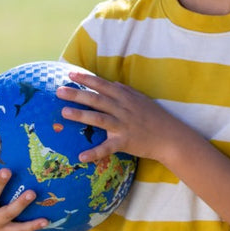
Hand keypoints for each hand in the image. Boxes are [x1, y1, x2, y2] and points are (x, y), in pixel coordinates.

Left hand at [56, 71, 182, 163]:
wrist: (171, 137)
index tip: (70, 74)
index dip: (86, 79)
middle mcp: (123, 109)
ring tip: (64, 112)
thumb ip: (126, 91)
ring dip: (81, 115)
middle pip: (97, 99)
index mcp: (126, 97)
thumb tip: (113, 83)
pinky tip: (81, 156)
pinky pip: (107, 148)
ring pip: (99, 119)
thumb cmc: (156, 117)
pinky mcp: (125, 142)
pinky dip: (94, 152)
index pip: (102, 85)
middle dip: (77, 94)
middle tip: (59, 91)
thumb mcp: (142, 99)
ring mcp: (124, 125)